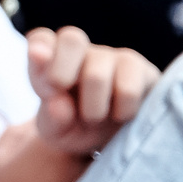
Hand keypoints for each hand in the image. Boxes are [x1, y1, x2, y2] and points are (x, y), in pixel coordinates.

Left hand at [24, 29, 158, 155]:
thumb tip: (59, 105)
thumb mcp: (55, 130)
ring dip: (92, 109)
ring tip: (95, 118)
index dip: (40, 53)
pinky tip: (120, 114)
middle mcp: (83, 50)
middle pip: (72, 39)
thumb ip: (52, 118)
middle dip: (61, 73)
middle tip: (64, 101)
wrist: (108, 142)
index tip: (44, 81)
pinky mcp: (143, 70)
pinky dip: (120, 112)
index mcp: (52, 58)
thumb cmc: (73, 127)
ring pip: (96, 75)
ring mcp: (114, 56)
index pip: (41, 39)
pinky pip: (128, 90)